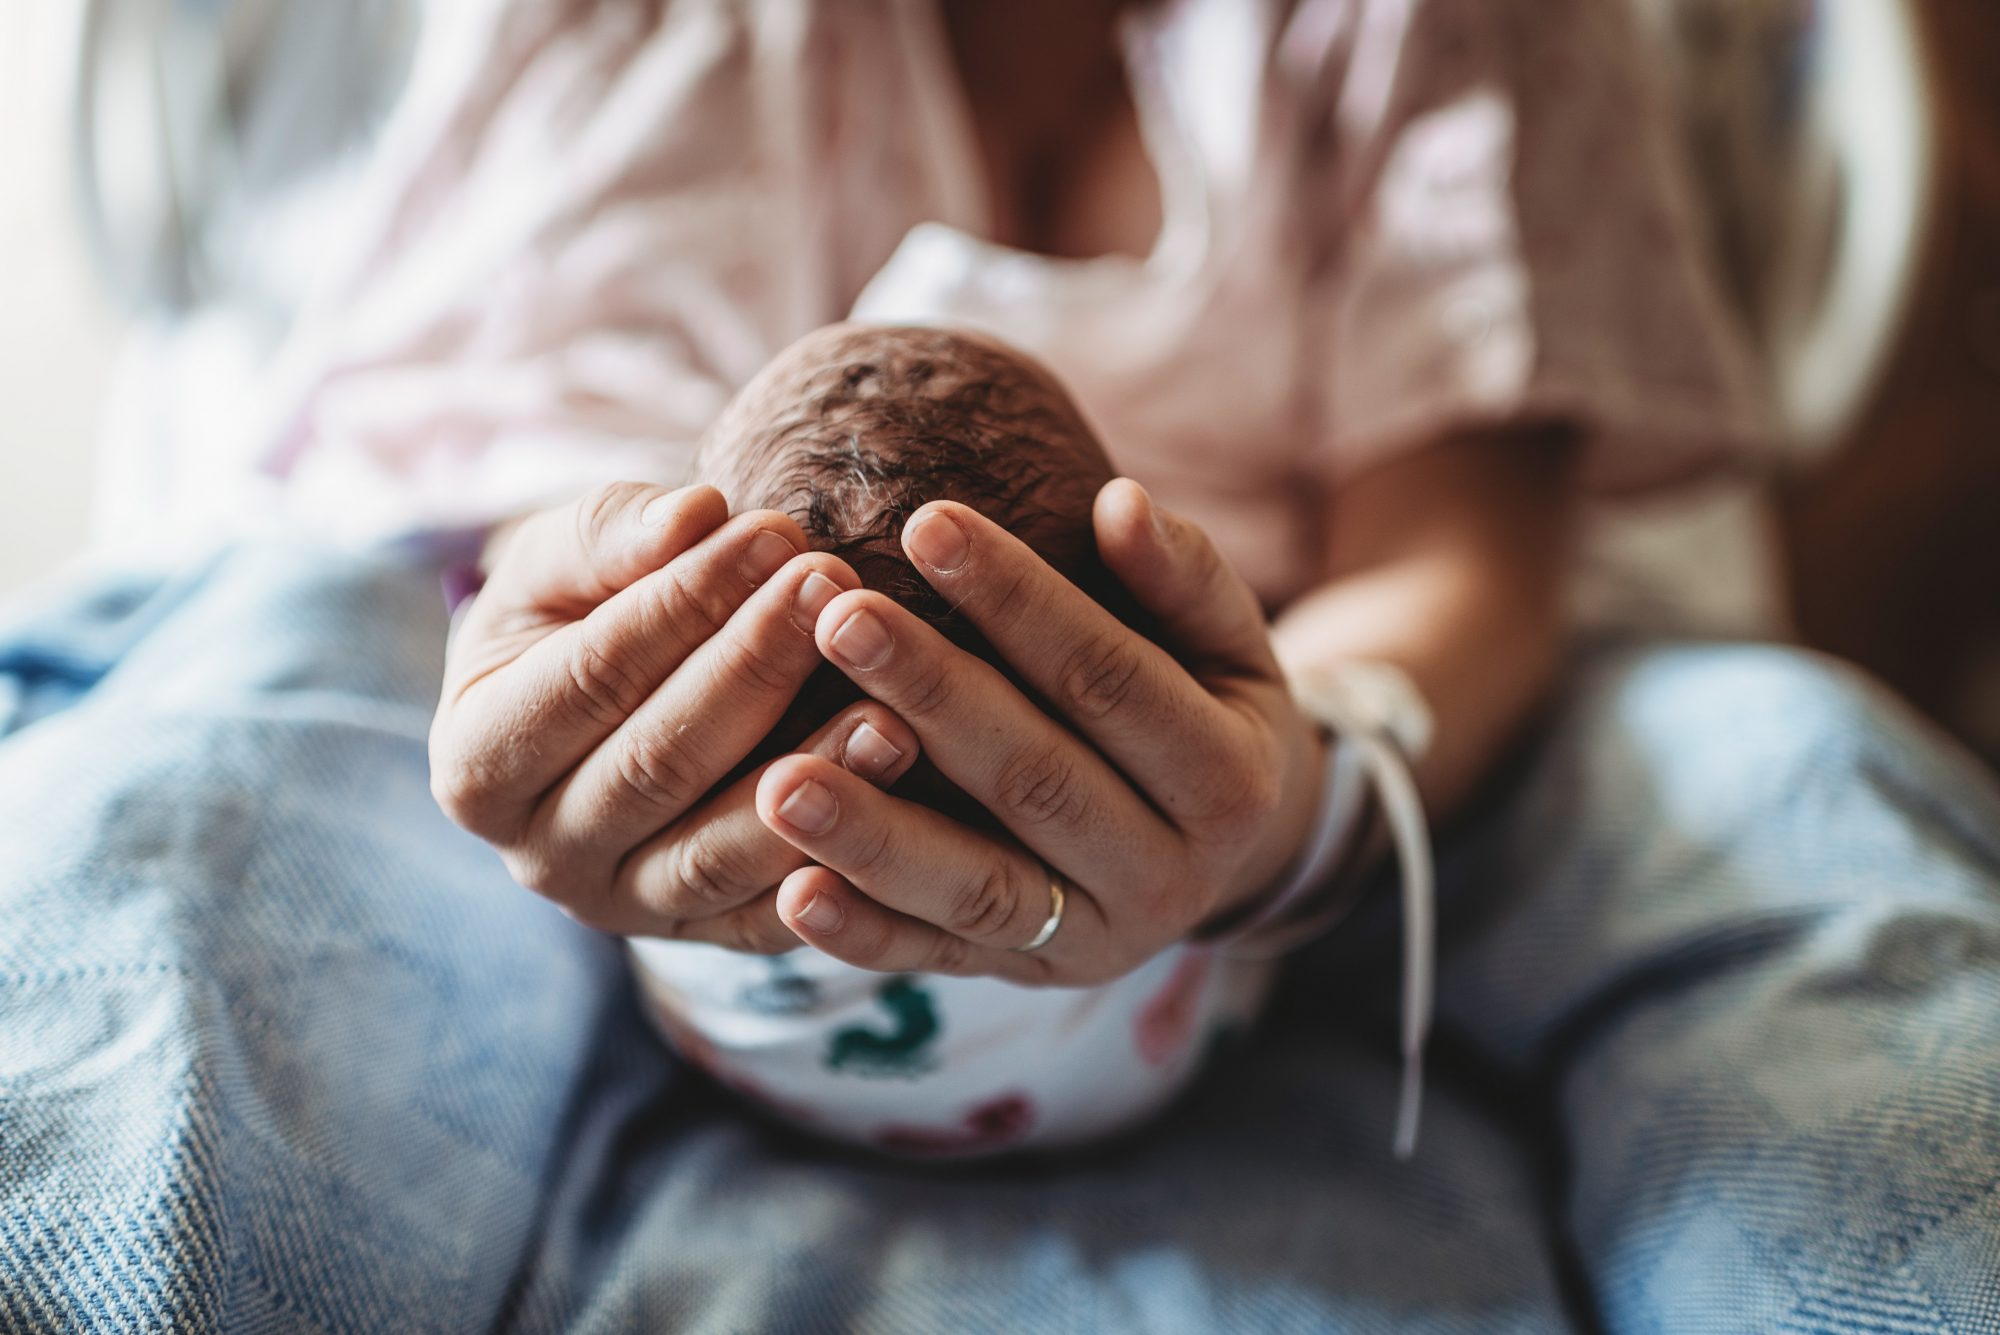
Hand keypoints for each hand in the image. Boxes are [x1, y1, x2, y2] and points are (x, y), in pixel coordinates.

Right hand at [429, 482, 921, 949]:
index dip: (683, 603)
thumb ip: (615, 531)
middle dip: (756, 667)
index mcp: (476, 761)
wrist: (613, 703)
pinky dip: (839, 866)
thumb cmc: (583, 611)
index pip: (589, 677)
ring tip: (893, 700)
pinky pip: (776, 918)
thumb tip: (695, 516)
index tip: (774, 531)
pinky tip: (904, 791)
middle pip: (658, 764)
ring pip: (720, 852)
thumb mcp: (566, 560)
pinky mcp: (707, 941)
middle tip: (840, 587)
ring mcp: (624, 910)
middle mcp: (539, 855)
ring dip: (813, 772)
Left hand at [755, 479, 1326, 985]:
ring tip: (779, 777)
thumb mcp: (1227, 645)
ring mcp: (1094, 940)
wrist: (1230, 856)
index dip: (1021, 602)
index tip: (926, 522)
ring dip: (875, 837)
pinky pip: (936, 961)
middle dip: (932, 697)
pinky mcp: (1024, 978)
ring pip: (978, 889)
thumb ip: (1183, 578)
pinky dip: (864, 935)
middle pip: (1036, 780)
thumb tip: (1122, 502)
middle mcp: (1169, 876)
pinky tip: (790, 893)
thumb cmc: (1206, 710)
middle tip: (836, 620)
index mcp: (1229, 780)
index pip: (1109, 679)